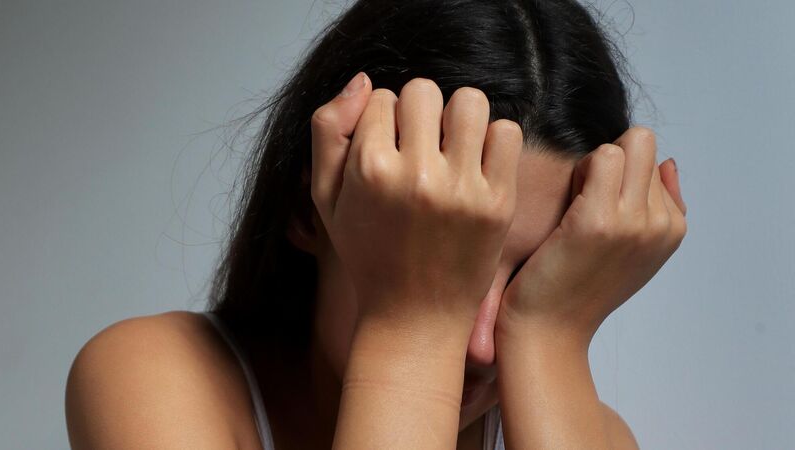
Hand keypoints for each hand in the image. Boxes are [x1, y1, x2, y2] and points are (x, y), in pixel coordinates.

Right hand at [310, 74, 523, 328]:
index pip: (383, 98)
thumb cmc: (368, 254)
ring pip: (469, 101)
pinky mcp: (498, 202)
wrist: (414, 315)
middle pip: (423, 90)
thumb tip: (364, 81)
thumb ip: (327, 132)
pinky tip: (476, 164)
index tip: (388, 150)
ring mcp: (461, 189)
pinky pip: (506, 133)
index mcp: (369, 170)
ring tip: (451, 146)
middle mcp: (416, 175)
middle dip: (419, 111)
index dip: (384, 120)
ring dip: (458, 117)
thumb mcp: (325, 199)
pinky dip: (493, 140)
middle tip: (420, 144)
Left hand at [496, 126, 687, 343]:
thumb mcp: (633, 253)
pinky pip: (602, 157)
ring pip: (625, 146)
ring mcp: (634, 222)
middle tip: (584, 195)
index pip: (653, 161)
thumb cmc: (577, 289)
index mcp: (672, 229)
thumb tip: (668, 162)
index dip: (619, 175)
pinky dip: (578, 169)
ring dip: (592, 163)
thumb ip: (658, 208)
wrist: (548, 331)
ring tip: (573, 202)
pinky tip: (562, 204)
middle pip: (642, 145)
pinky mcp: (599, 220)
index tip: (598, 208)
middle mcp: (661, 224)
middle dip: (611, 158)